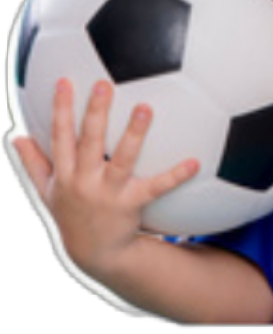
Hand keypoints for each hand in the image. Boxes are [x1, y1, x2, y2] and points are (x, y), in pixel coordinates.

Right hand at [12, 79, 198, 280]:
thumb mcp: (46, 191)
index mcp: (64, 174)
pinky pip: (156, 187)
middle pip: (89, 141)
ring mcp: (108, 193)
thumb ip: (32, 162)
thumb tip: (14, 136)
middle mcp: (84, 181)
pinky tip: (194, 162)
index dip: (60, 108)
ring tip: (145, 107)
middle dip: (95, 112)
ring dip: (133, 133)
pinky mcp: (132, 204)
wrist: (93, 253)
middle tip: (104, 83)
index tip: (64, 80)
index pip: (60, 136)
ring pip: (122, 159)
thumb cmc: (71, 214)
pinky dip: (175, 175)